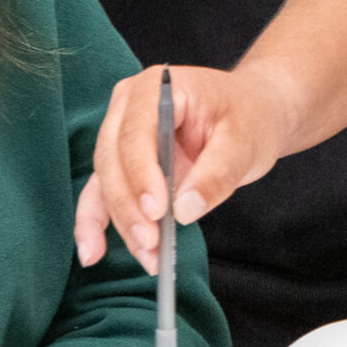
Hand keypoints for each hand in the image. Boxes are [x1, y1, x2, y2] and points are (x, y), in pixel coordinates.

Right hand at [79, 64, 295, 270]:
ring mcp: (120, 134)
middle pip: (113, 159)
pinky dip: (96, 224)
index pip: (136, 131)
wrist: (253, 113)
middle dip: (129, 206)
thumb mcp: (244, 142)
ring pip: (107, 183)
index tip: (157, 211)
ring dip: (122, 223)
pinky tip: (93, 253)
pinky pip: (102, 194)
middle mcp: (128, 107)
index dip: (141, 173)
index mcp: (159, 88)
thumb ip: (216, 173)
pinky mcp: (122, 163)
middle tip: (152, 242)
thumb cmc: (249, 117)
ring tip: (148, 258)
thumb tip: (184, 211)